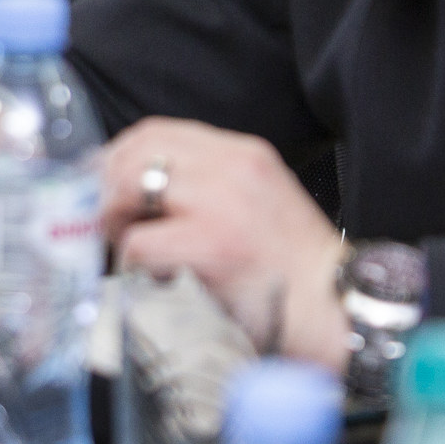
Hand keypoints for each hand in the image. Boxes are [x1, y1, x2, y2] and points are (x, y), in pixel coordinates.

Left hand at [102, 119, 352, 369]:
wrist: (339, 311)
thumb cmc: (295, 271)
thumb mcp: (258, 202)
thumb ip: (208, 185)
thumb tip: (140, 190)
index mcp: (244, 154)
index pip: (156, 132)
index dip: (119, 157)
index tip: (105, 186)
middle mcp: (232, 168)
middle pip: (135, 153)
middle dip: (108, 189)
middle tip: (110, 224)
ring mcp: (220, 205)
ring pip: (128, 190)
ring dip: (117, 224)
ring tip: (133, 250)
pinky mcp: (210, 247)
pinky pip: (140, 244)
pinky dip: (134, 265)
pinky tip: (154, 279)